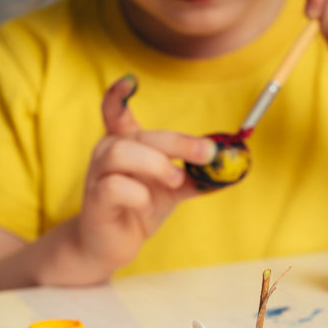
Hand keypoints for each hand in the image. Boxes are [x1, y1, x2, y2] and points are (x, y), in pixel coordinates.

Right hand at [73, 76, 217, 273]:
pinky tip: (145, 205)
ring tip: (174, 182)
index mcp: (124, 142)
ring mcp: (97, 175)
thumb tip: (232, 168)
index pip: (114, 110)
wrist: (111, 247)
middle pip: (141, 135)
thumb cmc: (138, 209)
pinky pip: (114, 186)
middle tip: (207, 154)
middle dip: (178, 143)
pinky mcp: (95, 199)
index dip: (119, 93)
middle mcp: (106, 152)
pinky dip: (137, 194)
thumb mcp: (173, 189)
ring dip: (156, 165)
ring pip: (120, 152)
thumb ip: (197, 176)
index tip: (132, 80)